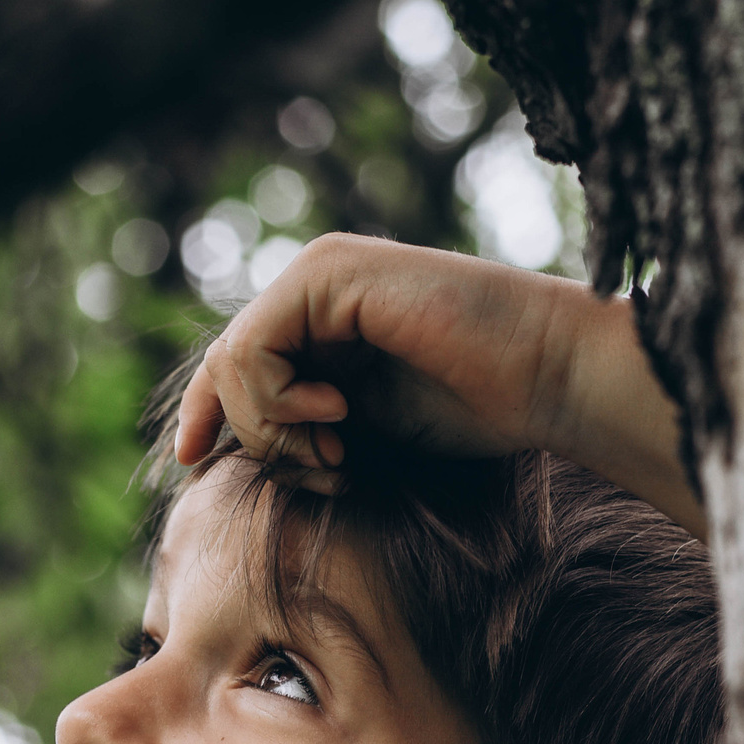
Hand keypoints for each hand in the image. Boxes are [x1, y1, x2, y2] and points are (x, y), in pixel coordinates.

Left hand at [173, 236, 706, 537]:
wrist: (548, 378)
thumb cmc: (483, 410)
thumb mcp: (370, 425)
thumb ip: (308, 421)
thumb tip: (231, 449)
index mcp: (322, 317)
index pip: (231, 365)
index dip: (203, 415)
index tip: (195, 465)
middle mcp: (314, 285)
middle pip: (223, 368)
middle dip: (260, 439)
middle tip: (329, 470)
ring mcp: (320, 273)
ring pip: (233, 362)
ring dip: (275, 428)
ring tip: (338, 451)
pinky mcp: (329, 274)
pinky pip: (254, 348)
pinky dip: (283, 399)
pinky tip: (340, 412)